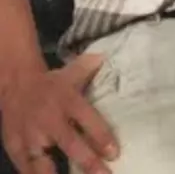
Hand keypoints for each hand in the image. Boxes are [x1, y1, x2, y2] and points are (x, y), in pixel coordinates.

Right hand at [0, 53, 118, 173]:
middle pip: (71, 144)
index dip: (102, 137)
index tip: (114, 153)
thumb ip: (89, 68)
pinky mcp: (15, 147)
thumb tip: (106, 57)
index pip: (88, 119)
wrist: (15, 83)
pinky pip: (25, 169)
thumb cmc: (51, 83)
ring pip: (44, 164)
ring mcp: (31, 137)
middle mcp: (50, 120)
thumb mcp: (71, 73)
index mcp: (68, 100)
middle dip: (89, 163)